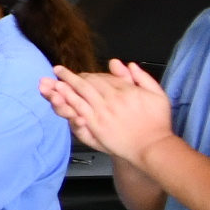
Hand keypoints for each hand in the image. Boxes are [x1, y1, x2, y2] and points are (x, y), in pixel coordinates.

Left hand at [46, 58, 175, 161]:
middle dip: (70, 76)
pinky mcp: (95, 125)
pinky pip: (78, 109)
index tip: (81, 74)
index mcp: (126, 89)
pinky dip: (67, 101)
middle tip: (58, 70)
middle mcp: (112, 98)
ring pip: (80, 93)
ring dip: (64, 84)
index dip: (89, 75)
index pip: (102, 78)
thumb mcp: (157, 94)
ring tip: (52, 79)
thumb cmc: (157, 122)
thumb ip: (141, 77)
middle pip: (87, 83)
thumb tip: (124, 63)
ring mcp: (102, 112)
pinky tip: (58, 95)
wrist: (152, 146)